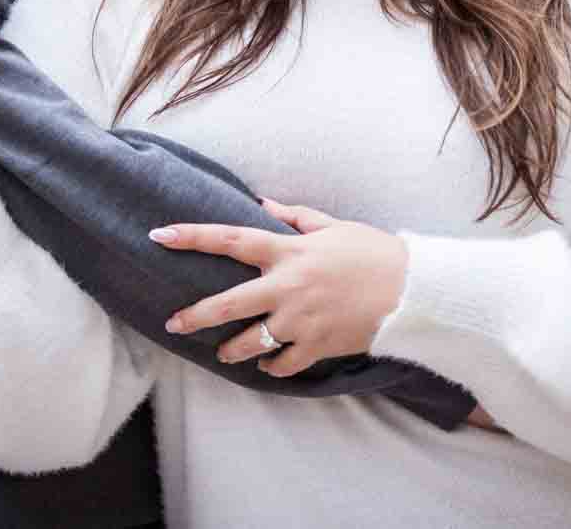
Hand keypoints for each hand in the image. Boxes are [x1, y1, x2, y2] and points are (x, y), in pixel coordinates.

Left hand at [152, 197, 408, 377]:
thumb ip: (293, 217)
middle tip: (172, 323)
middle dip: (195, 316)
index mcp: (288, 251)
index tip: (159, 234)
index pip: (230, 239)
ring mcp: (301, 321)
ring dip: (231, 350)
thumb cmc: (372, 252)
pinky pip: (283, 363)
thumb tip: (260, 203)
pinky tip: (268, 364)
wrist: (411, 291)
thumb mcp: (332, 226)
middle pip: (228, 304)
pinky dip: (272, 366)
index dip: (191, 236)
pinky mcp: (317, 346)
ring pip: (251, 342)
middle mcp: (287, 287)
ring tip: (223, 353)